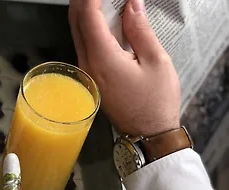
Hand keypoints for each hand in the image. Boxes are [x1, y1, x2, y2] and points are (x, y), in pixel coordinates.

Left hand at [69, 0, 180, 136]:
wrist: (147, 134)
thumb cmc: (155, 103)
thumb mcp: (156, 61)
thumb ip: (140, 29)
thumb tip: (131, 4)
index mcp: (102, 59)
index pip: (87, 15)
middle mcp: (88, 66)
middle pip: (75, 22)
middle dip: (85, 0)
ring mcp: (87, 74)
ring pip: (78, 34)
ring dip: (87, 13)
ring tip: (105, 3)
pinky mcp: (91, 79)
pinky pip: (84, 47)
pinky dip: (91, 29)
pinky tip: (105, 22)